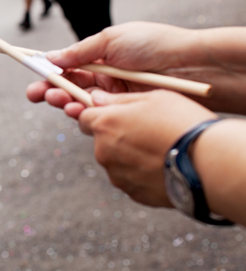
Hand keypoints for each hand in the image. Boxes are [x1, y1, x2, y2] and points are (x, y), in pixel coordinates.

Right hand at [27, 22, 200, 117]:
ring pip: (80, 102)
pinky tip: (76, 110)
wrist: (188, 65)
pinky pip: (97, 114)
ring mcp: (114, 96)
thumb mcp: (111, 39)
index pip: (68, 66)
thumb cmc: (154, 45)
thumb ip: (80, 51)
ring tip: (56, 100)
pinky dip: (83, 112)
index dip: (49, 71)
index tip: (32, 74)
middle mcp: (105, 77)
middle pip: (70, 86)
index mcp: (101, 57)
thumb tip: (51, 56)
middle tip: (36, 94)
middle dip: (50, 90)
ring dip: (64, 101)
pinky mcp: (123, 112)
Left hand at [79, 89, 217, 207]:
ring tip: (161, 151)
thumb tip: (97, 99)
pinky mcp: (132, 193)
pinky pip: (131, 179)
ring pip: (116, 161)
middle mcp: (103, 151)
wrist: (207, 163)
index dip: (99, 115)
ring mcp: (116, 175)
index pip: (84, 117)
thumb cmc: (181, 123)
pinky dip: (142, 173)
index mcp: (104, 124)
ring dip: (130, 156)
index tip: (114, 116)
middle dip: (117, 136)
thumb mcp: (153, 98)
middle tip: (147, 133)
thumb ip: (120, 100)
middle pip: (101, 141)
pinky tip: (164, 167)